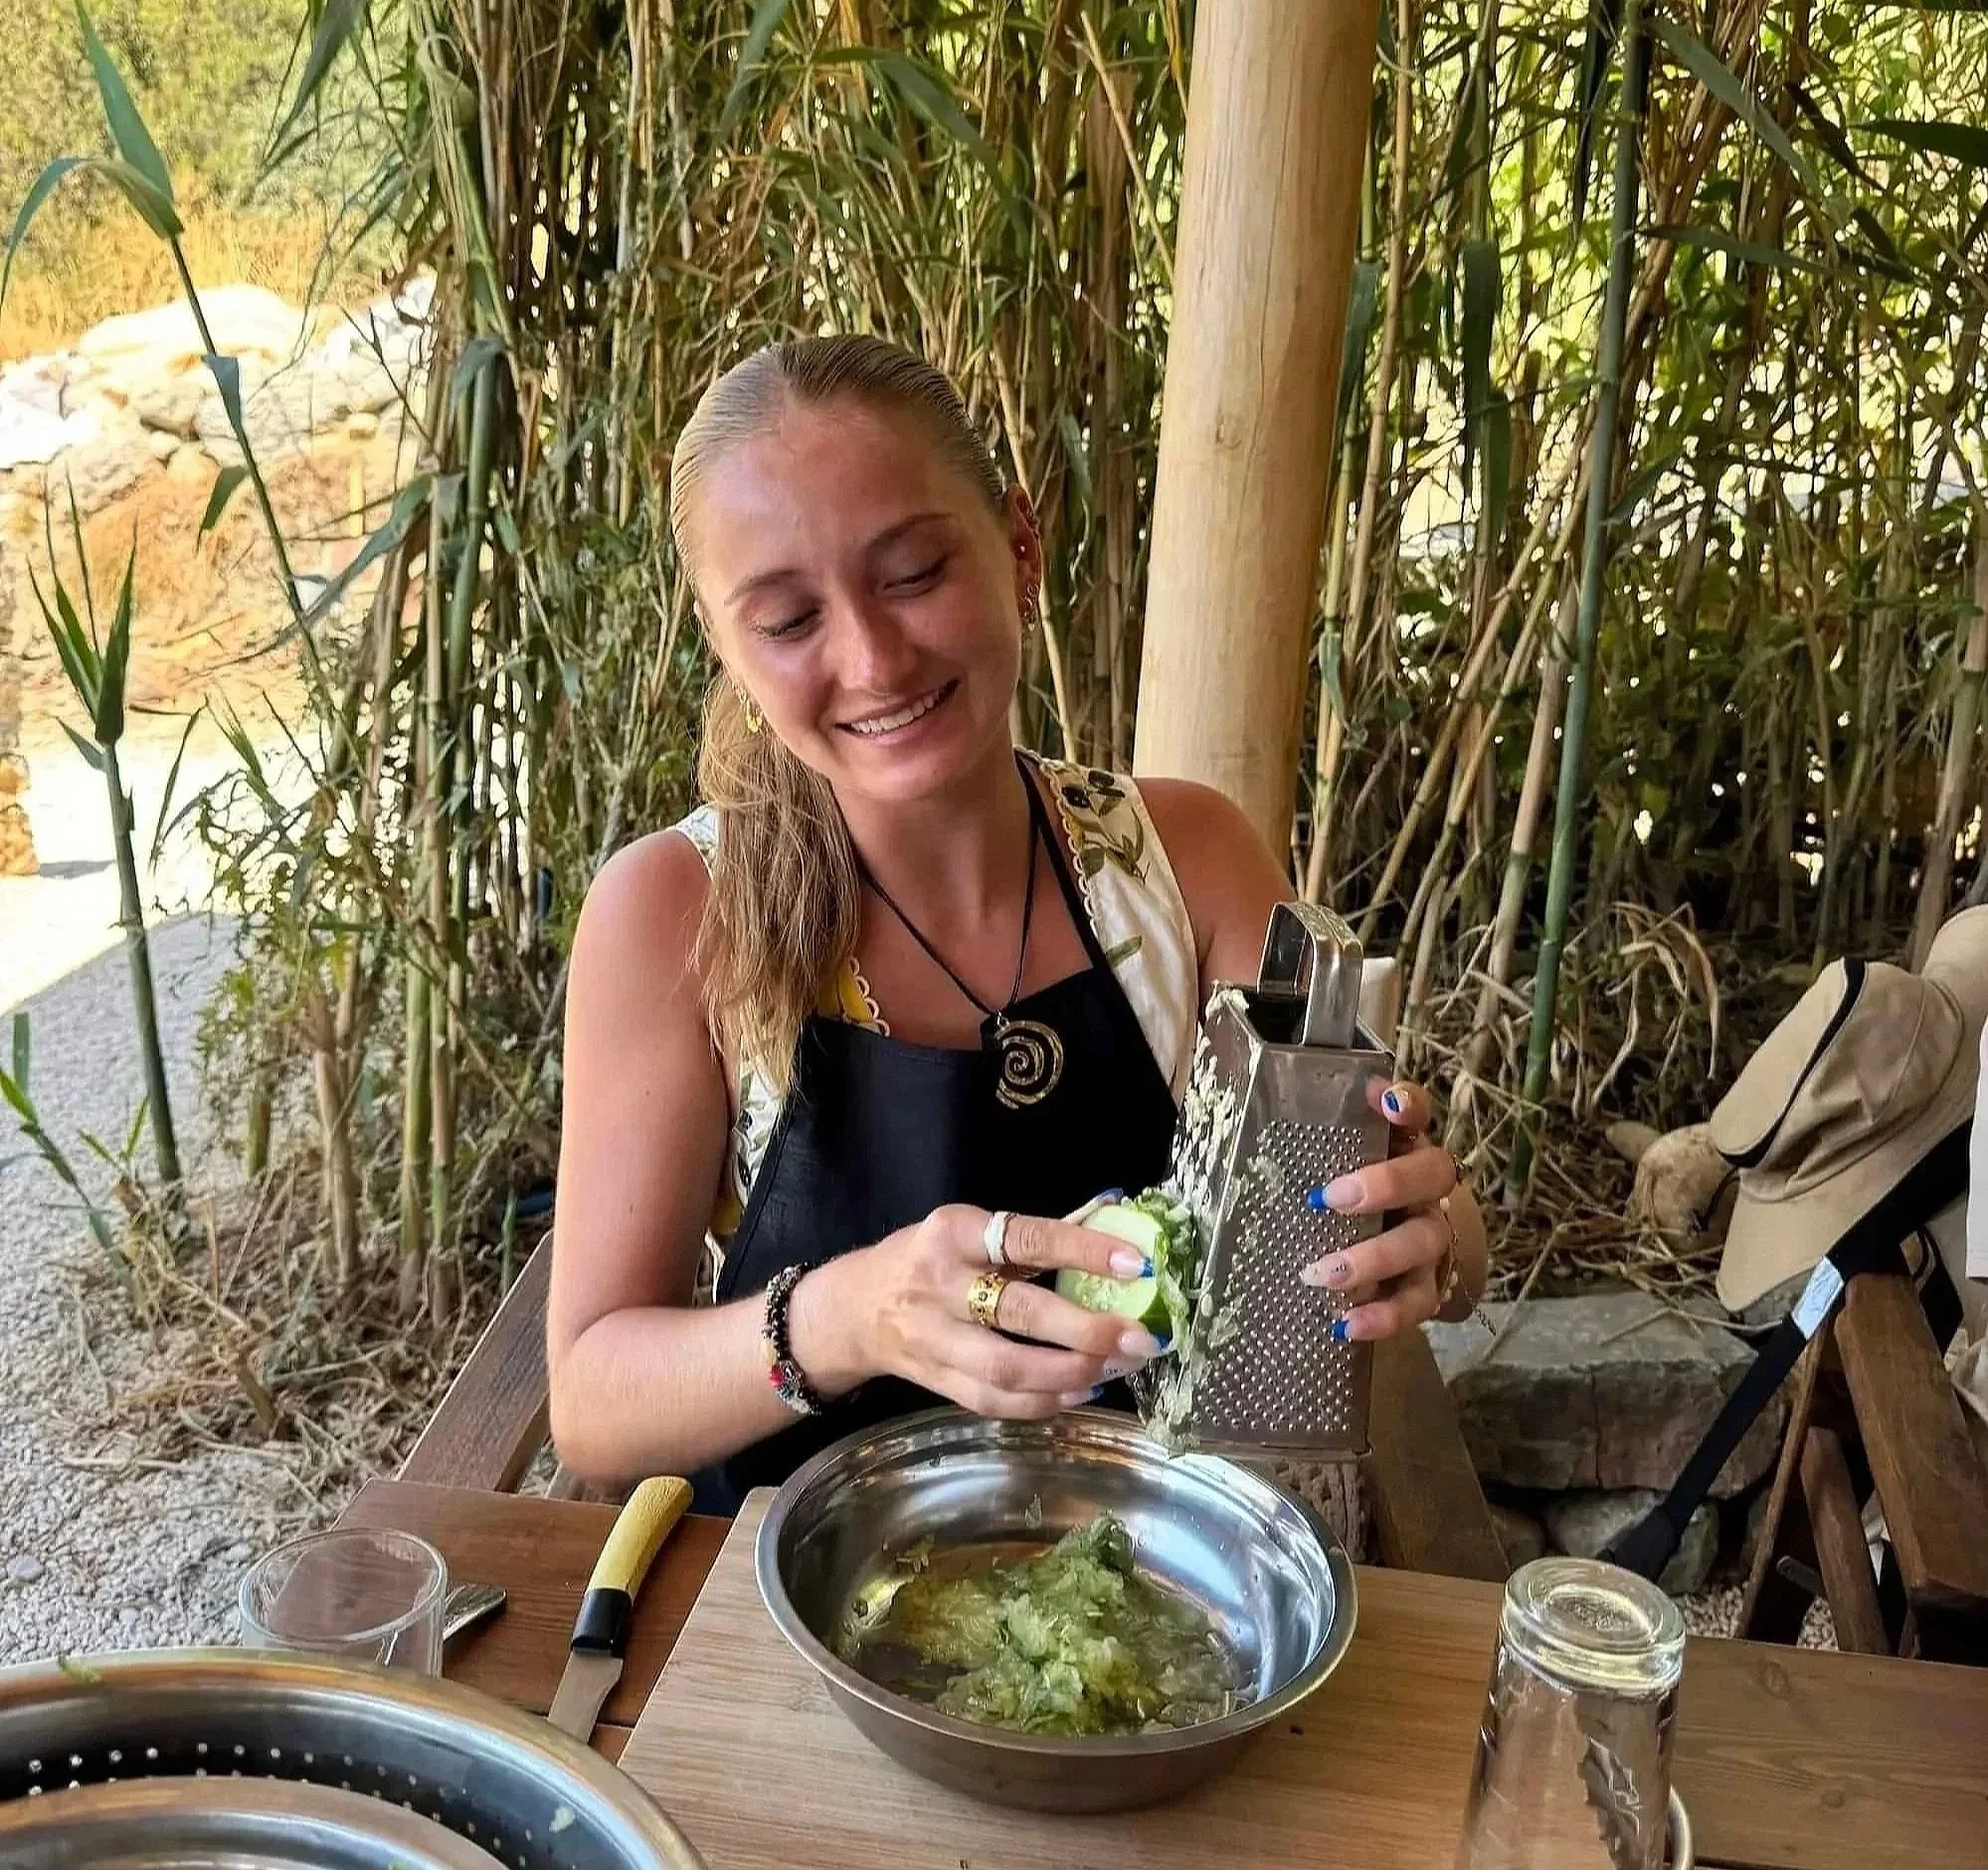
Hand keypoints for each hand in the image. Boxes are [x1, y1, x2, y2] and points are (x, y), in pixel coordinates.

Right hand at [806, 1203, 1165, 1418]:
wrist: (852, 1308)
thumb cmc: (927, 1258)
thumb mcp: (967, 1230)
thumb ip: (1029, 1239)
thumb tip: (1115, 1235)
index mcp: (954, 1233)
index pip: (1025, 1239)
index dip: (1082, 1251)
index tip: (1135, 1263)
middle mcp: (939, 1285)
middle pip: (1017, 1313)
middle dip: (1085, 1330)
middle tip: (1138, 1339)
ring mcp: (934, 1339)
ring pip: (1005, 1368)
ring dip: (1068, 1374)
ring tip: (1114, 1369)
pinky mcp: (934, 1382)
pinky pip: (992, 1402)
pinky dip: (1041, 1404)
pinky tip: (1079, 1393)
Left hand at [1297, 1079, 1486, 1341]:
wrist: (1399, 1253)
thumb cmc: (1352, 1194)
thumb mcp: (1337, 1163)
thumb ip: (1322, 1138)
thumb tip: (1286, 1111)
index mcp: (1403, 1146)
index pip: (1418, 1111)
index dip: (1408, 1103)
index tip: (1386, 1102)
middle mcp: (1426, 1188)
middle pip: (1431, 1175)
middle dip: (1386, 1184)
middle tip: (1330, 1199)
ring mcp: (1431, 1238)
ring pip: (1421, 1243)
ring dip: (1373, 1258)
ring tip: (1324, 1274)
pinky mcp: (1427, 1287)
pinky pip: (1415, 1303)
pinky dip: (1383, 1315)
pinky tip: (1346, 1325)